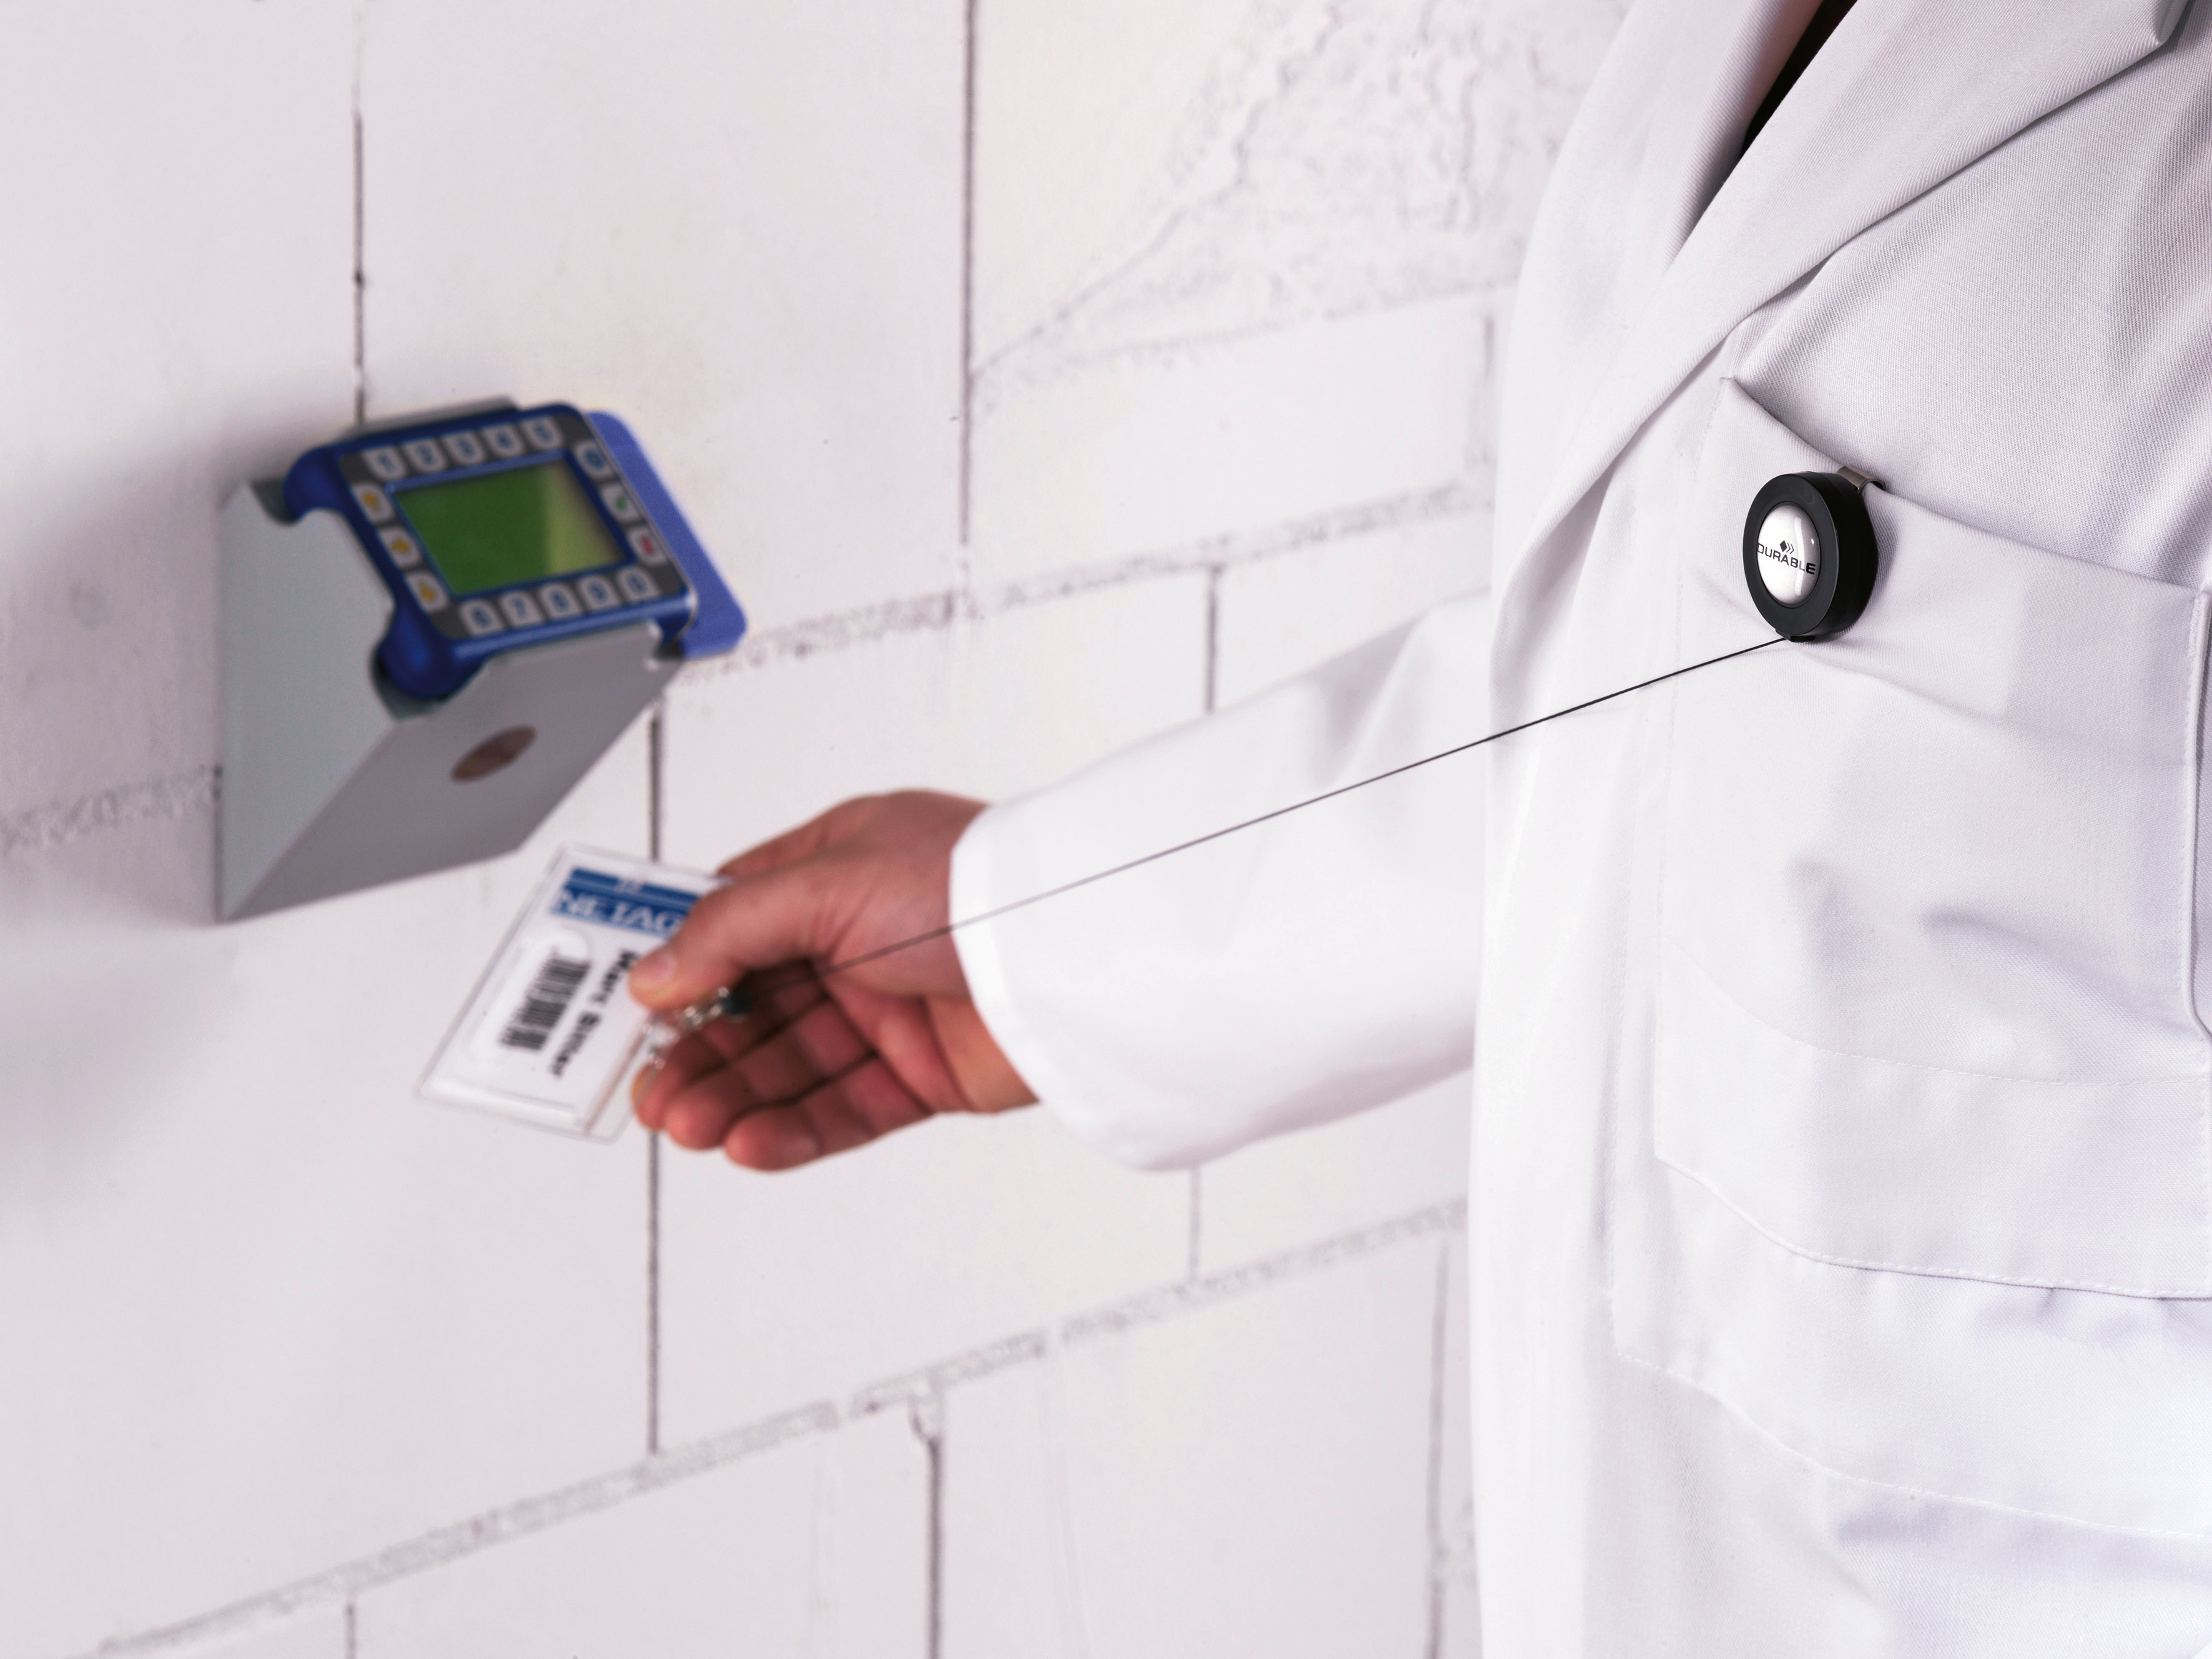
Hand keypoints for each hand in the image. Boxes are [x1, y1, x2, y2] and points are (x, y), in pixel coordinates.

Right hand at [627, 791, 1035, 1169]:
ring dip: (734, 1097)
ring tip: (686, 1124)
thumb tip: (655, 974)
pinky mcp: (926, 1074)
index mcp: (836, 870)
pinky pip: (843, 1110)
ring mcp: (893, 1009)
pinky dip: (792, 1130)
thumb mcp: (826, 883)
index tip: (632, 1010)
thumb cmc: (967, 883)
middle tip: (650, 1091)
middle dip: (699, 1052)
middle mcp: (861, 939)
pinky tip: (746, 1143)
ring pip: (792, 1066)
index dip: (681, 967)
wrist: (1064, 949)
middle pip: (755, 1007)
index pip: (734, 921)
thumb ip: (730, 930)